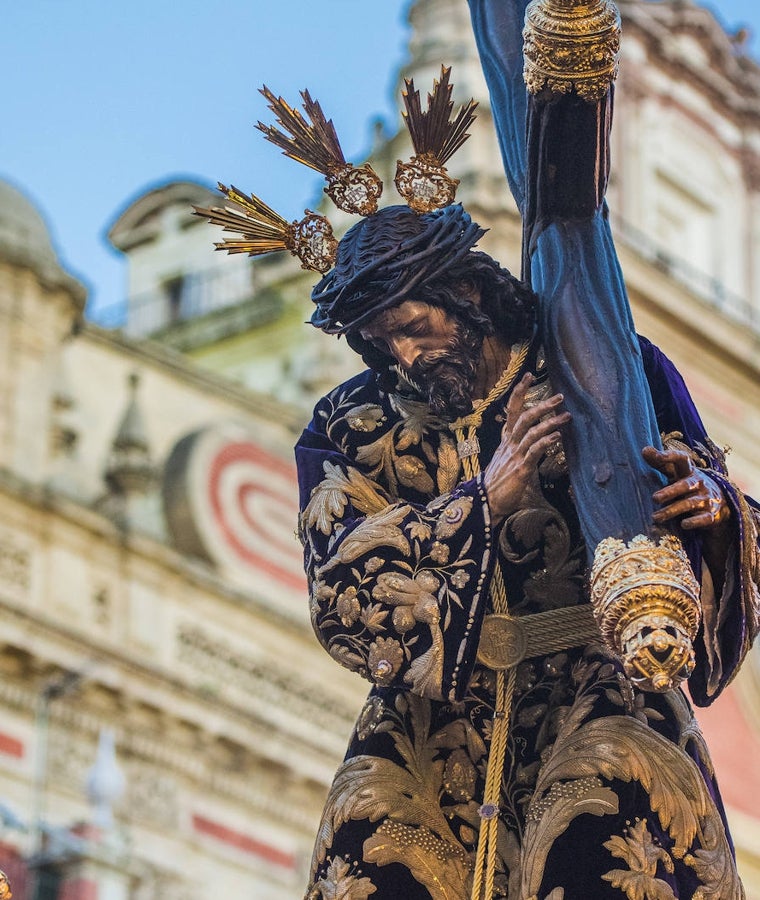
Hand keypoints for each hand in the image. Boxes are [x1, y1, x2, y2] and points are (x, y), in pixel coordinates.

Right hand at [484, 374, 570, 524]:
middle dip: (542, 405)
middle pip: (524, 416)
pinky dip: (545, 441)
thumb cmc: (498, 485)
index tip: (528, 375)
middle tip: (560, 397)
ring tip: (566, 416)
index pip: (512, 410)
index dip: (519, 391)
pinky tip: (557, 436)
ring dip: (550, 422)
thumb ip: (520, 452)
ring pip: (531, 431)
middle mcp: (509, 444)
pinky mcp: (521, 468)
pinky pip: (534, 450)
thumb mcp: (508, 463)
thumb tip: (536, 448)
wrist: (485, 502)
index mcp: (506, 440)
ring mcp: (514, 455)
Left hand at [643, 446, 729, 530]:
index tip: (657, 456)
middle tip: (654, 498)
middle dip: (670, 491)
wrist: (718, 501)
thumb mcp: (676, 473)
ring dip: (672, 510)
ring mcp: (705, 498)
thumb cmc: (687, 484)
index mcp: (688, 471)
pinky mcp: (710, 514)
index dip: (670, 456)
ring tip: (656, 517)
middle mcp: (698, 483)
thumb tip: (644, 449)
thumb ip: (660, 463)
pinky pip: (704, 518)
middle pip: (685, 485)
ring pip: (690, 504)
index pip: (682, 459)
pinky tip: (684, 525)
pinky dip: (694, 521)